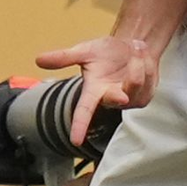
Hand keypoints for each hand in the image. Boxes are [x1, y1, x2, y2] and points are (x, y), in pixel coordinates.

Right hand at [35, 36, 156, 145]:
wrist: (131, 46)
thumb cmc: (106, 52)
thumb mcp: (84, 51)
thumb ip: (63, 58)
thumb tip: (38, 60)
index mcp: (93, 91)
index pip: (84, 111)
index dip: (79, 125)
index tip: (75, 140)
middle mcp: (110, 99)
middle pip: (115, 100)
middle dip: (118, 93)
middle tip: (119, 91)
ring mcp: (129, 100)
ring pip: (135, 84)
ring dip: (136, 63)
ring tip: (133, 50)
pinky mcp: (145, 97)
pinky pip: (148, 81)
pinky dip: (146, 64)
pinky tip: (141, 59)